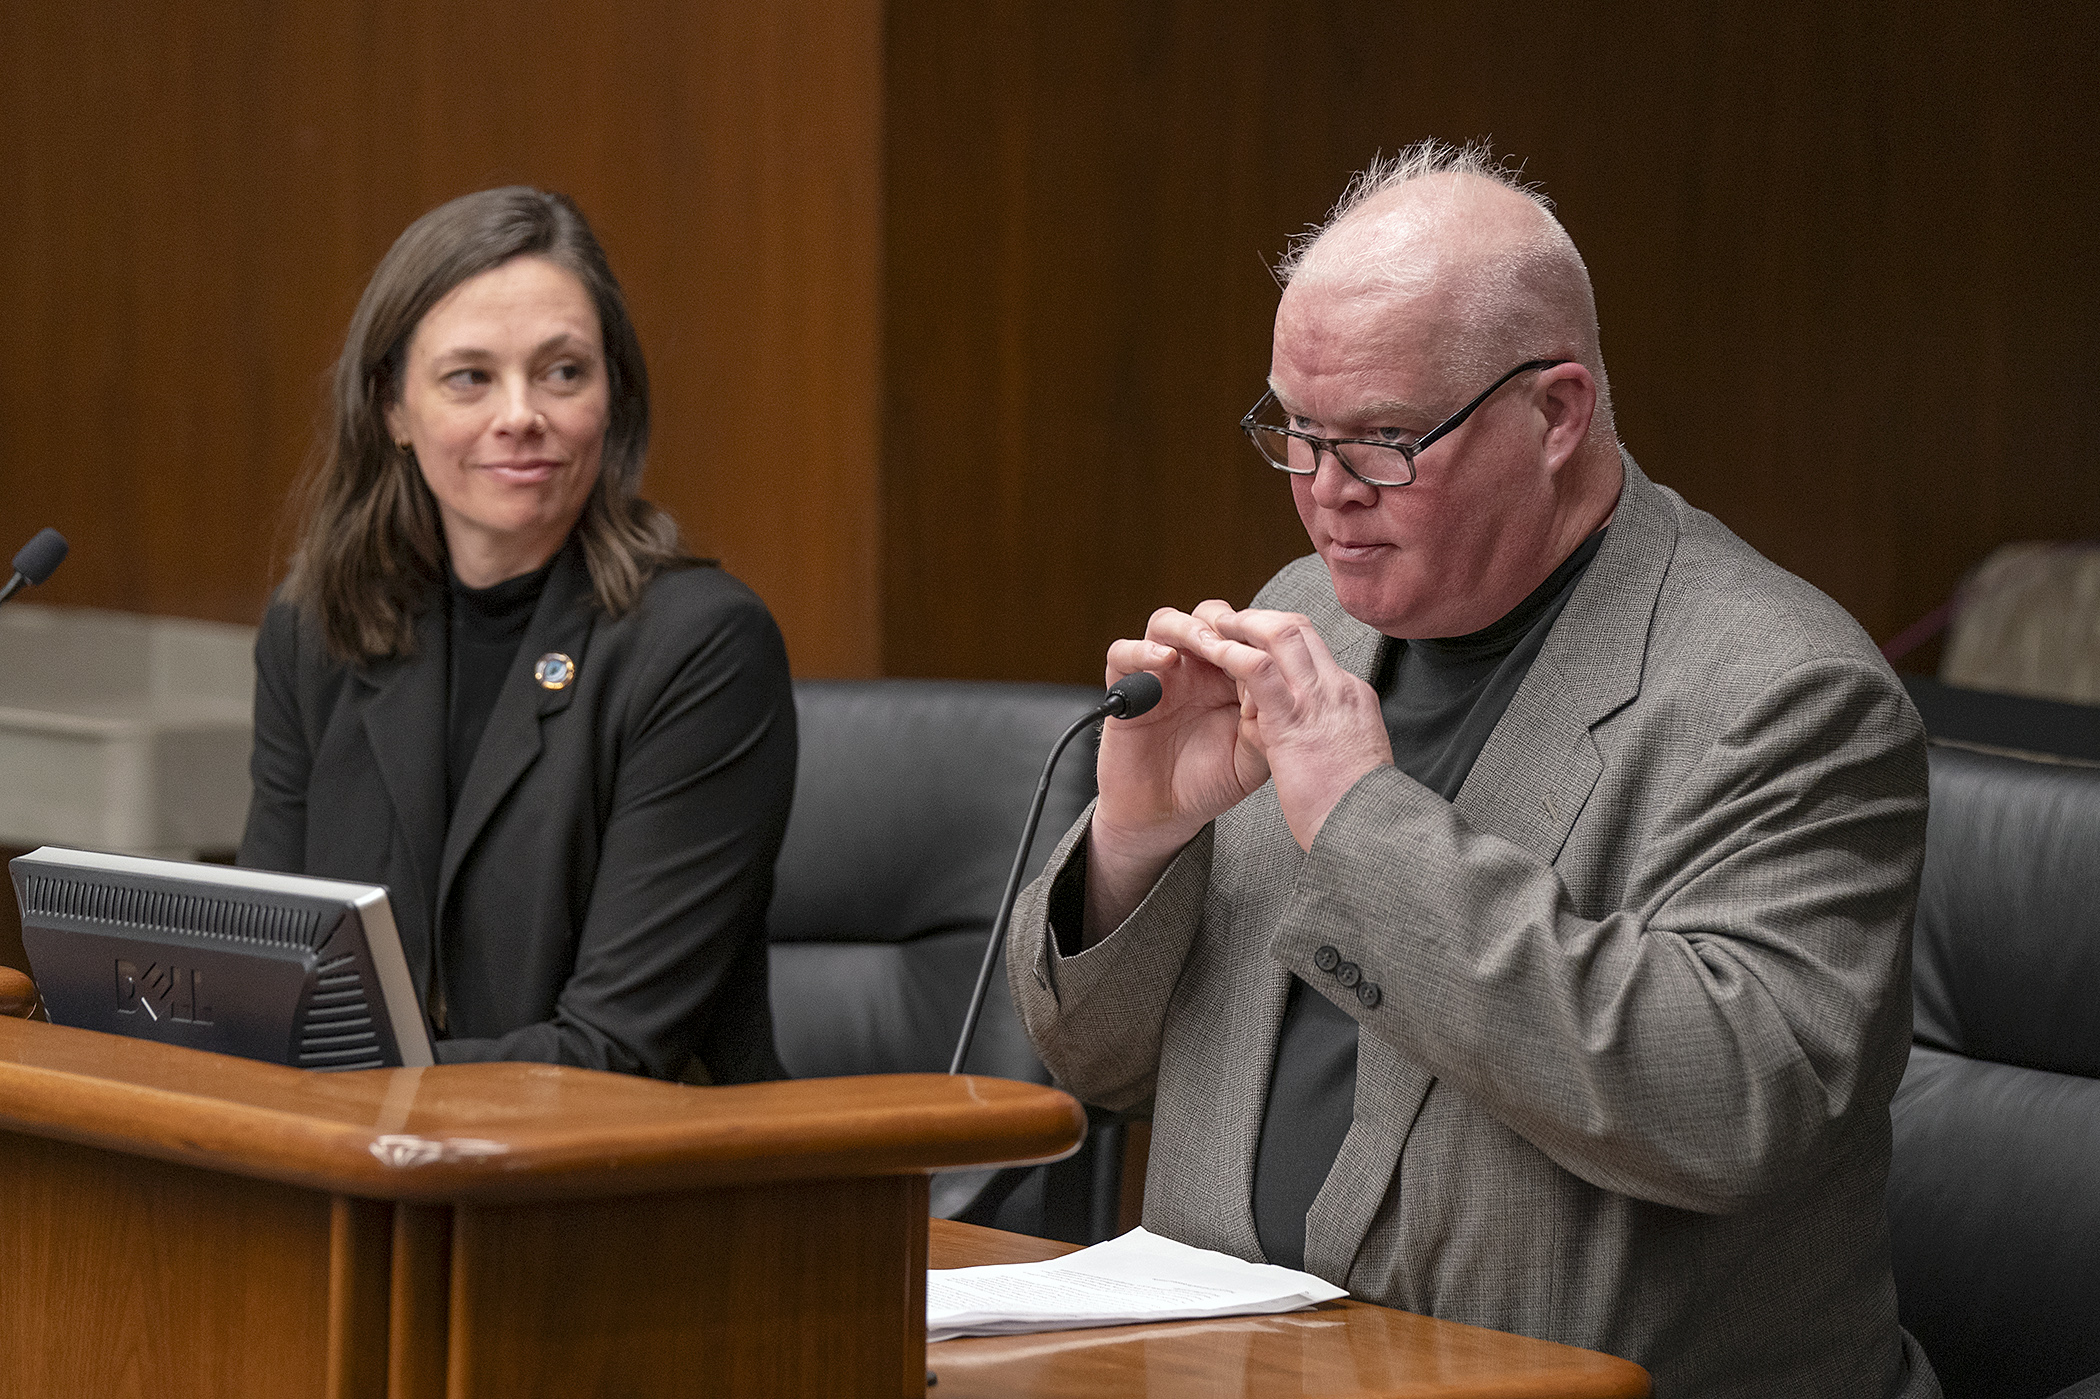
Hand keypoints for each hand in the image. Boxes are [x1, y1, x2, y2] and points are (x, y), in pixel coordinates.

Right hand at [1083, 603, 1272, 939]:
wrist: (1166, 813)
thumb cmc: (1213, 780)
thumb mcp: (1254, 756)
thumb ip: (1269, 721)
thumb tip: (1280, 684)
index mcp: (1232, 676)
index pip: (1246, 634)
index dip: (1259, 634)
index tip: (1272, 648)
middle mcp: (1195, 667)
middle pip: (1209, 616)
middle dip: (1226, 622)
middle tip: (1237, 640)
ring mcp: (1159, 674)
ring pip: (1167, 622)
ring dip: (1188, 627)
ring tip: (1205, 643)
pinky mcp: (1124, 688)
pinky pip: (1123, 653)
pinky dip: (1142, 650)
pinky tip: (1164, 660)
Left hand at [1182, 605, 1392, 851]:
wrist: (1369, 834)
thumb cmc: (1354, 812)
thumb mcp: (1340, 762)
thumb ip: (1312, 738)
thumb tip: (1281, 735)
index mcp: (1351, 700)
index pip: (1313, 649)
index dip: (1277, 639)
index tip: (1251, 643)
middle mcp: (1338, 690)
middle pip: (1299, 628)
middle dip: (1259, 618)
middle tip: (1228, 622)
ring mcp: (1320, 700)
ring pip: (1282, 632)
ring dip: (1243, 624)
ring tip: (1213, 628)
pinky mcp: (1293, 720)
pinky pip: (1259, 669)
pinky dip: (1232, 653)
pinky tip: (1211, 653)